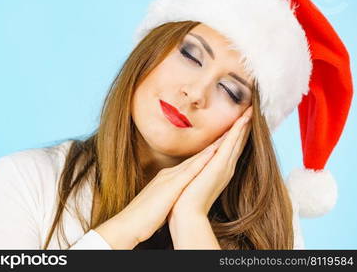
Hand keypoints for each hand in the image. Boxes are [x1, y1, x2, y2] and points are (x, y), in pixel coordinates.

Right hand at [96, 131, 231, 247]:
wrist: (128, 224)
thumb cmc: (143, 217)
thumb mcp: (158, 201)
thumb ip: (166, 194)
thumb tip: (173, 195)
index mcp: (167, 179)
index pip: (190, 165)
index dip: (205, 156)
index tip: (219, 148)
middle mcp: (169, 174)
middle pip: (195, 158)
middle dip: (213, 146)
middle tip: (229, 133)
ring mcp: (170, 178)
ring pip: (195, 160)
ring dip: (212, 147)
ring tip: (228, 135)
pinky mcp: (171, 186)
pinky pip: (189, 171)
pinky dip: (202, 161)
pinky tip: (212, 152)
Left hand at [168, 106, 252, 219]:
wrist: (186, 213)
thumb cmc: (187, 198)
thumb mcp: (195, 178)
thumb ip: (200, 169)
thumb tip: (199, 163)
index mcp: (219, 169)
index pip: (230, 147)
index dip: (237, 133)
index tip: (243, 119)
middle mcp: (225, 167)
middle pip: (238, 142)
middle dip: (245, 126)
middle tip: (253, 110)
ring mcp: (224, 166)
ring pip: (237, 140)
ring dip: (244, 125)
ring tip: (252, 111)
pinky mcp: (219, 166)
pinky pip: (231, 144)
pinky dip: (238, 132)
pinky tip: (243, 121)